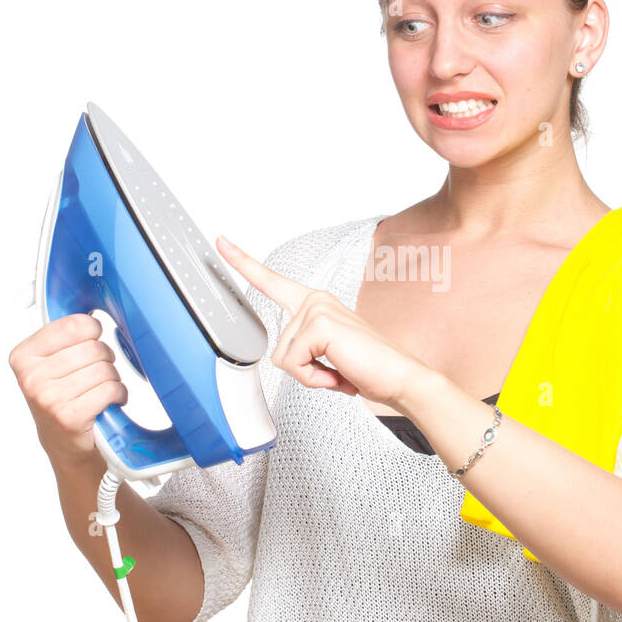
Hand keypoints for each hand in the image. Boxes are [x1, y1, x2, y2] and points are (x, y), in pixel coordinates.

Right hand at [9, 314, 127, 466]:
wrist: (63, 443)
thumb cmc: (61, 398)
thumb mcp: (50, 363)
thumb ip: (63, 336)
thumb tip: (90, 307)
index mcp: (24, 356)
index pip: (73, 325)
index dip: (92, 330)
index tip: (91, 338)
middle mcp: (31, 377)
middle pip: (94, 348)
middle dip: (104, 359)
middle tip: (96, 373)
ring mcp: (49, 398)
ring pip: (105, 369)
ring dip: (112, 379)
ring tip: (100, 389)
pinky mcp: (69, 416)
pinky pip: (110, 389)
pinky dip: (118, 394)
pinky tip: (109, 401)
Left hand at [216, 235, 427, 411]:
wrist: (400, 378)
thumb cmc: (368, 368)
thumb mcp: (327, 355)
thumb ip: (304, 349)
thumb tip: (287, 359)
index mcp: (315, 304)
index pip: (272, 281)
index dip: (243, 263)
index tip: (221, 243)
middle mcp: (315, 301)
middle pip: (277, 348)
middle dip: (303, 370)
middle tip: (336, 369)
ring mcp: (317, 309)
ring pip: (284, 359)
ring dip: (311, 375)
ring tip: (340, 370)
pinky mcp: (319, 325)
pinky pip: (294, 364)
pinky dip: (316, 378)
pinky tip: (339, 373)